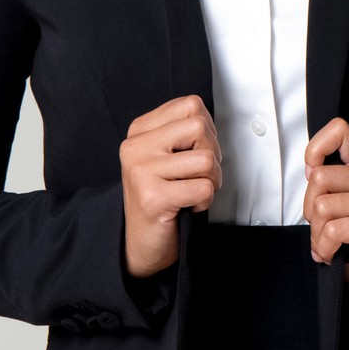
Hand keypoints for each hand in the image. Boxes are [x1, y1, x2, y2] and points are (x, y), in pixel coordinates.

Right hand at [119, 94, 221, 278]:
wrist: (140, 244)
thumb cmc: (160, 197)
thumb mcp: (163, 155)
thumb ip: (180, 132)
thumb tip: (210, 122)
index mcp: (139, 131)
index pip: (190, 105)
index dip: (207, 130)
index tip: (196, 151)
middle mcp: (136, 147)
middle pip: (199, 126)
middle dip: (212, 153)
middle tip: (199, 173)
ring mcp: (142, 171)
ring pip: (206, 159)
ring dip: (211, 181)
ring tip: (192, 191)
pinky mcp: (153, 198)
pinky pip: (204, 189)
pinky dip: (205, 202)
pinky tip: (187, 206)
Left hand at [303, 117, 348, 316]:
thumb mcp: (346, 211)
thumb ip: (331, 188)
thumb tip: (309, 170)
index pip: (340, 130)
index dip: (315, 149)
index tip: (311, 175)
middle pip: (319, 177)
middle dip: (309, 210)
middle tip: (320, 230)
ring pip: (323, 206)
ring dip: (316, 235)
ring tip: (326, 246)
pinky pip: (335, 229)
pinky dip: (324, 248)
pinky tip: (332, 256)